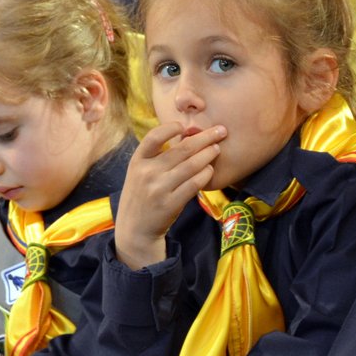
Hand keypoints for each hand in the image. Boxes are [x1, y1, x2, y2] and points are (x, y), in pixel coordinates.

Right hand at [114, 120, 222, 268]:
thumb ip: (156, 157)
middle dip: (205, 137)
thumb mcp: (139, 173)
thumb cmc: (141, 196)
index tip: (184, 125)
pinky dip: (205, 174)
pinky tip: (210, 170)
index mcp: (137, 162)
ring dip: (208, 154)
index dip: (169, 128)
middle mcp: (147, 173)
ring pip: (191, 165)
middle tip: (220, 131)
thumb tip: (185, 136)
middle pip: (181, 149)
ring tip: (217, 149)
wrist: (135, 229)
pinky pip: (194, 184)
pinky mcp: (171, 203)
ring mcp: (159, 189)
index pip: (153, 137)